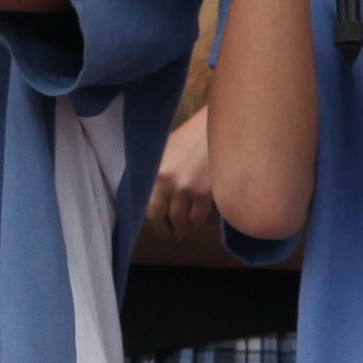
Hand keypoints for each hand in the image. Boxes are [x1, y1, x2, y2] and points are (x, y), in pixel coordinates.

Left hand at [146, 108, 214, 241]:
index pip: (147, 207)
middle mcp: (168, 184)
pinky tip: (195, 224)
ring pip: (182, 221)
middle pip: (162, 218)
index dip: (152, 219)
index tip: (156, 222)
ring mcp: (188, 190)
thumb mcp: (163, 153)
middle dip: (166, 229)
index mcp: (154, 173)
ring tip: (183, 232)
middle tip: (170, 233)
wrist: (216, 129)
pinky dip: (196, 224)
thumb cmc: (188, 137)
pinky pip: (198, 217)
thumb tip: (148, 196)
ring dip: (182, 230)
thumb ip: (155, 175)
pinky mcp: (207, 194)